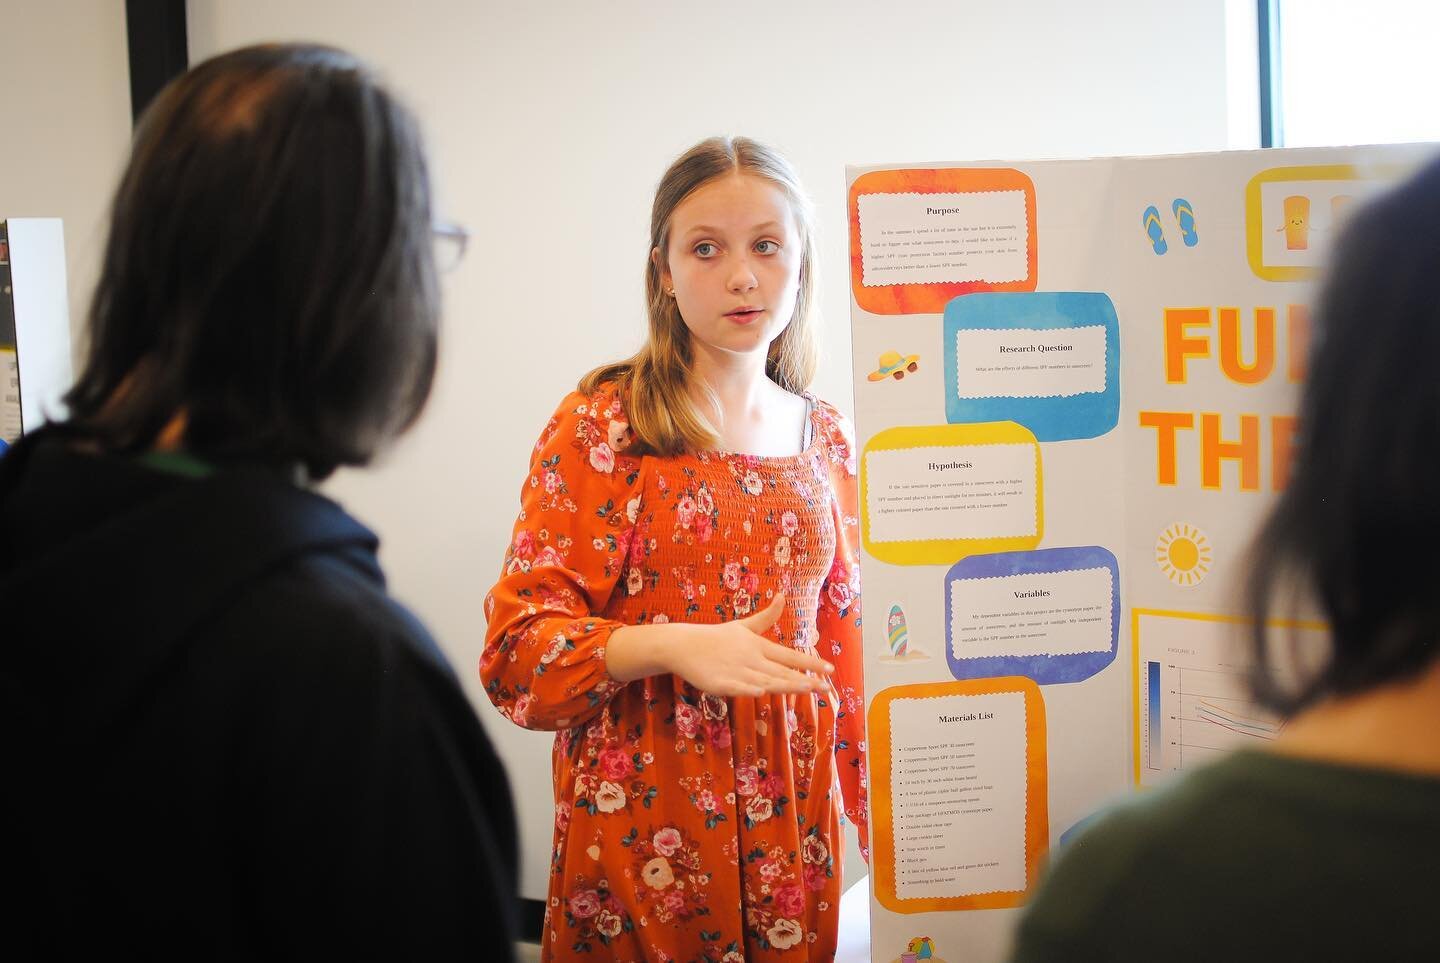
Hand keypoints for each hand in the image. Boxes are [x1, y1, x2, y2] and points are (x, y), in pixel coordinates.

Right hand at [668, 594, 832, 697]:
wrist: (685, 645)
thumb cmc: (717, 637)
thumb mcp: (744, 626)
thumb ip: (767, 616)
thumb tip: (783, 596)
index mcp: (759, 646)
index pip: (790, 655)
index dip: (810, 662)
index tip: (830, 668)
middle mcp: (752, 659)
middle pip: (782, 671)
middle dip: (805, 679)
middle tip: (826, 687)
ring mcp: (737, 671)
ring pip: (766, 681)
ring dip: (786, 684)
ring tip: (807, 688)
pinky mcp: (721, 683)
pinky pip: (738, 688)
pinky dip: (749, 689)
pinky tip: (761, 693)